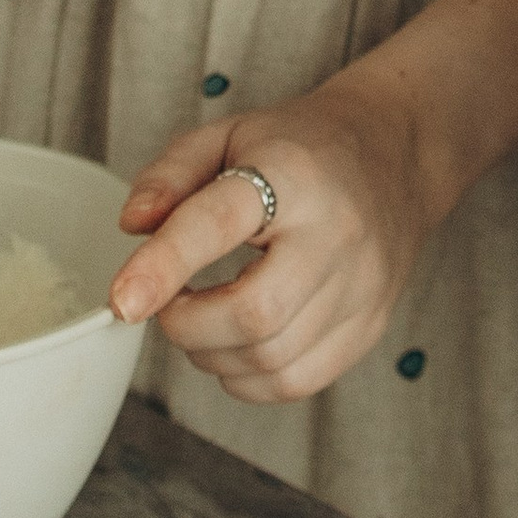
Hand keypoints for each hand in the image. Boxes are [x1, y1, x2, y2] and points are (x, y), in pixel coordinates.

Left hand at [109, 73, 432, 401]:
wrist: (396, 154)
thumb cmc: (302, 147)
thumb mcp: (229, 135)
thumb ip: (170, 175)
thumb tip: (132, 226)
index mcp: (292, 174)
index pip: (218, 224)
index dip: (163, 266)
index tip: (121, 301)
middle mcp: (336, 234)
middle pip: (252, 314)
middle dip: (187, 324)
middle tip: (171, 302)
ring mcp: (361, 287)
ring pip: (270, 359)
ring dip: (212, 354)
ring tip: (205, 316)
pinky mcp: (371, 325)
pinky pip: (296, 382)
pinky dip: (249, 377)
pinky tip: (239, 342)